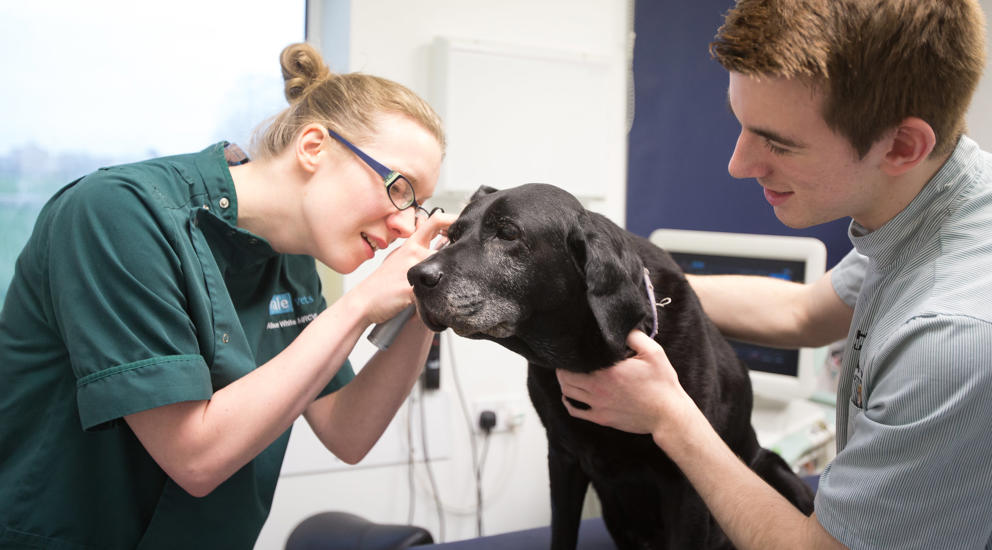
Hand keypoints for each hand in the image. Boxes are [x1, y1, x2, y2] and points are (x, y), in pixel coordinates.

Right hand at [355, 212, 455, 323]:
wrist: (364, 300)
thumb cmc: (383, 282)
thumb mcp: (399, 258)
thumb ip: (418, 249)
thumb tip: (439, 241)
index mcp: (411, 244)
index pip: (435, 221)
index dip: (452, 219)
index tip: (464, 224)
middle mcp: (413, 253)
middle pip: (447, 248)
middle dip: (458, 257)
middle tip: (466, 261)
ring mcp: (413, 270)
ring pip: (444, 269)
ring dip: (450, 278)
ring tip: (449, 287)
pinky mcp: (412, 290)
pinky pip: (435, 292)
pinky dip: (440, 296)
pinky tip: (440, 302)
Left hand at [556, 330, 687, 434]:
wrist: (668, 415)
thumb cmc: (662, 383)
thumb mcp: (653, 353)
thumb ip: (634, 337)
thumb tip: (621, 327)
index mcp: (608, 371)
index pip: (576, 361)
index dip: (569, 355)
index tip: (570, 349)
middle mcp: (598, 389)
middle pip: (566, 377)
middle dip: (562, 368)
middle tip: (565, 361)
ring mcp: (598, 405)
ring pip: (568, 393)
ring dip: (564, 382)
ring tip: (566, 375)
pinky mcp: (602, 418)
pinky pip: (576, 411)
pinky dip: (568, 402)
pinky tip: (568, 396)